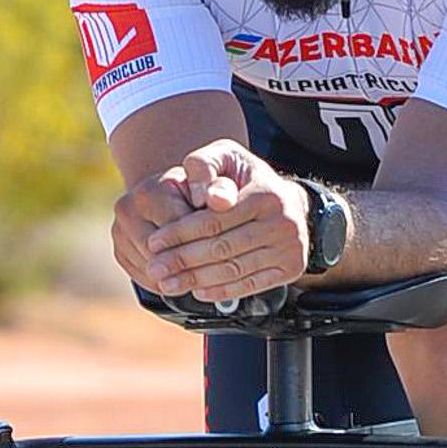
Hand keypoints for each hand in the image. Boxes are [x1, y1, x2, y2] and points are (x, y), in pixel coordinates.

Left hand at [117, 142, 310, 302]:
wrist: (289, 201)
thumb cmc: (245, 178)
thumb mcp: (224, 156)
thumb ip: (205, 166)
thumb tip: (205, 199)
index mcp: (266, 194)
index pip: (214, 220)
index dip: (180, 233)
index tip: (154, 243)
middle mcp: (283, 223)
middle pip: (223, 248)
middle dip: (183, 260)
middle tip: (156, 269)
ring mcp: (290, 248)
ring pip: (234, 270)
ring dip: (197, 280)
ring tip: (169, 284)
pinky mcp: (292, 268)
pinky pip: (250, 285)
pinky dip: (221, 291)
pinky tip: (198, 291)